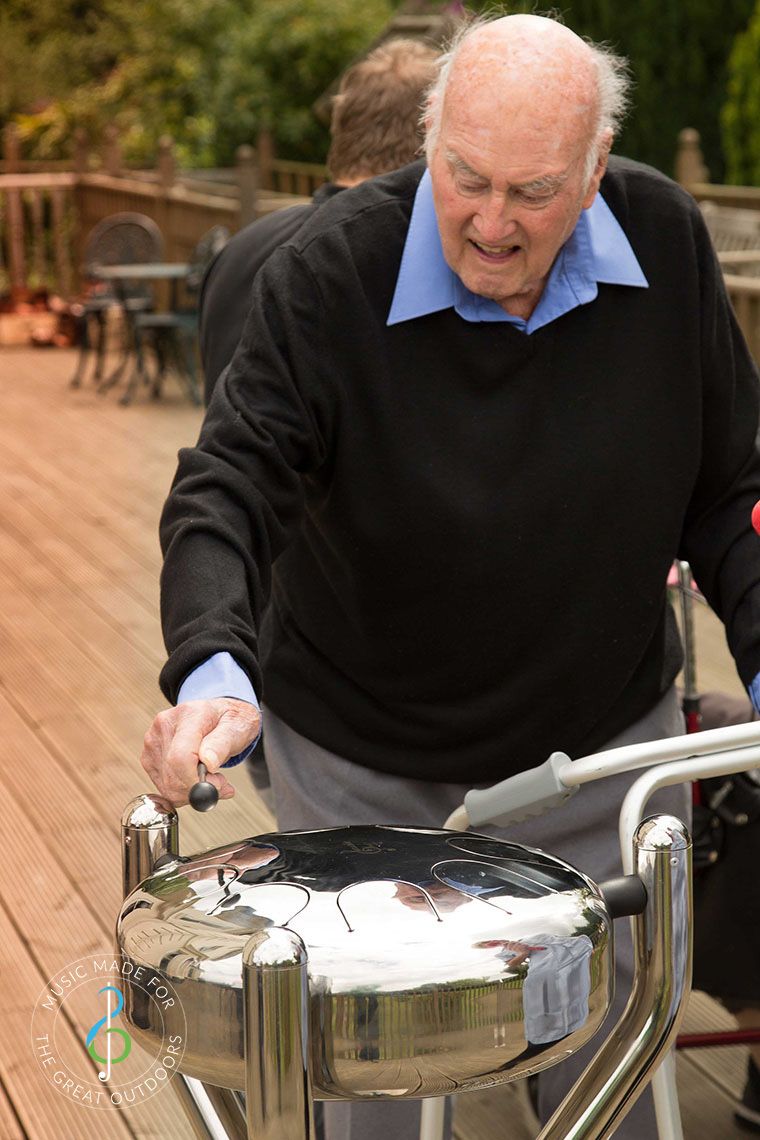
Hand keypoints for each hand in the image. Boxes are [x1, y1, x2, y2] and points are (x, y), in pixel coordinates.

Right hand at [140, 698, 261, 806]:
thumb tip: (208, 762)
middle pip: (173, 774)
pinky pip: (164, 788)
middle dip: (198, 788)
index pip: (181, 756)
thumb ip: (223, 744)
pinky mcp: (149, 758)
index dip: (197, 780)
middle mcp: (164, 725)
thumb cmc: (229, 721)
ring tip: (212, 779)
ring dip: (192, 792)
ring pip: (167, 785)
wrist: (218, 716)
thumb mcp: (237, 728)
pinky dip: (184, 792)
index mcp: (188, 715)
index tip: (217, 784)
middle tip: (220, 782)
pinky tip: (198, 780)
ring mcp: (153, 741)